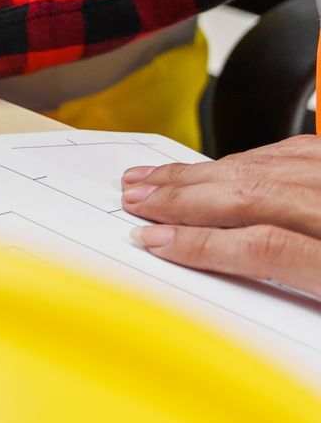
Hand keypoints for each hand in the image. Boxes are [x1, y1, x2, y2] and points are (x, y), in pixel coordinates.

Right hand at [123, 136, 320, 294]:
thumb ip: (278, 271)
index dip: (201, 244)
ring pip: (259, 167)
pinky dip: (237, 159)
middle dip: (182, 198)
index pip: (266, 247)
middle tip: (138, 201)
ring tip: (155, 178)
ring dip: (197, 173)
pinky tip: (210, 167)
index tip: (154, 241)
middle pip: (253, 195)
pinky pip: (285, 150)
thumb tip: (204, 260)